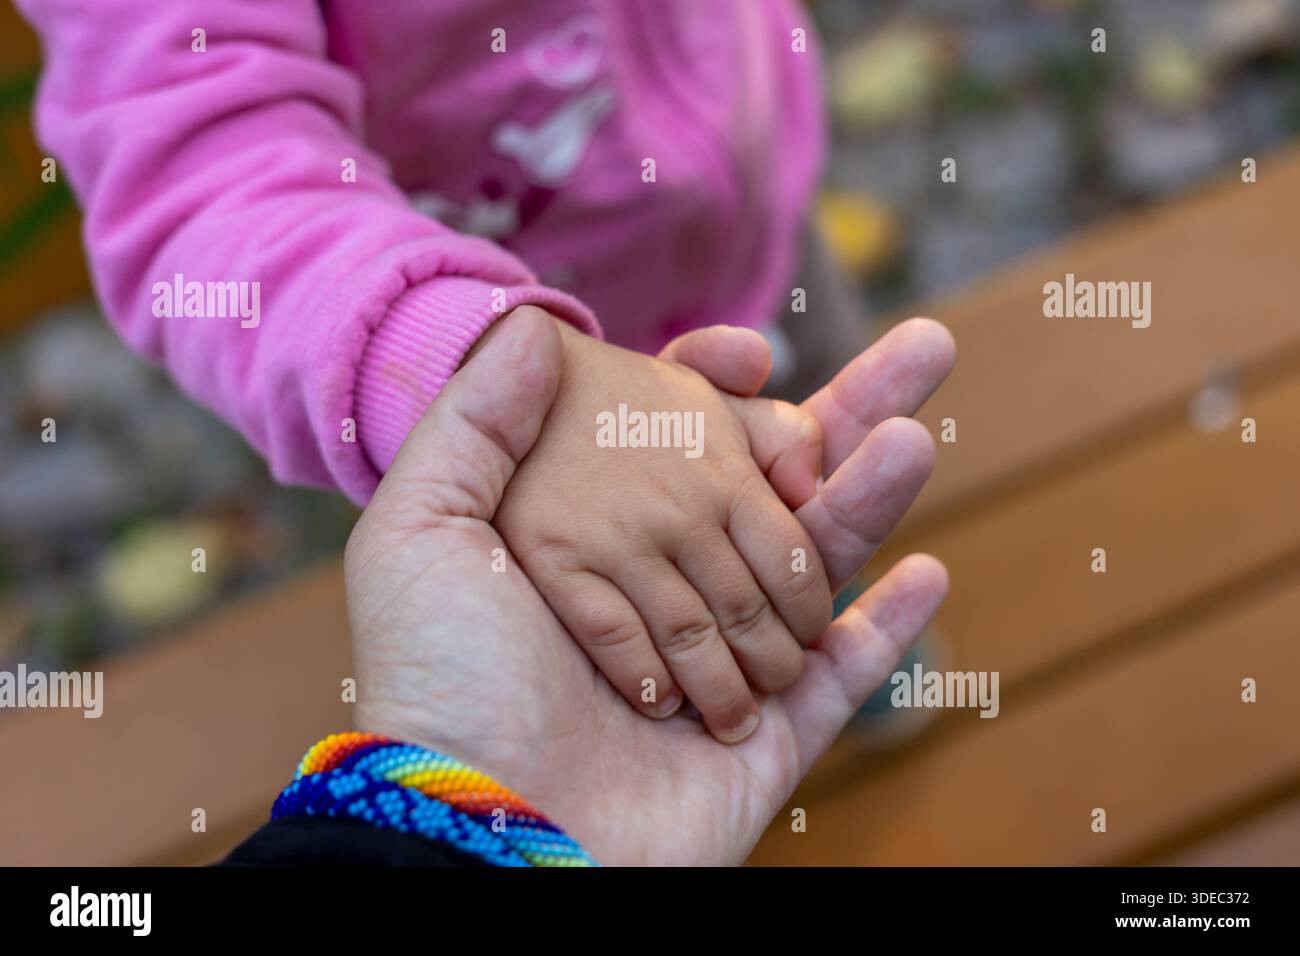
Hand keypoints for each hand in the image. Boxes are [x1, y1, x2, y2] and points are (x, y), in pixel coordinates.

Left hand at [345, 309, 954, 864]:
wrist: (476, 823)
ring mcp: (722, 670)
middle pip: (777, 495)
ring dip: (870, 501)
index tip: (755, 353)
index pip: (690, 453)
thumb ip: (475, 425)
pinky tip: (928, 570)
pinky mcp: (763, 744)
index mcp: (598, 549)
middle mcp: (666, 600)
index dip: (734, 400)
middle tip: (928, 345)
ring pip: (816, 573)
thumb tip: (529, 323)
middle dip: (850, 420)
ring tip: (911, 436)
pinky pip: (841, 682)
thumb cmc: (438, 681)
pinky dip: (890, 630)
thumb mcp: (423, 530)